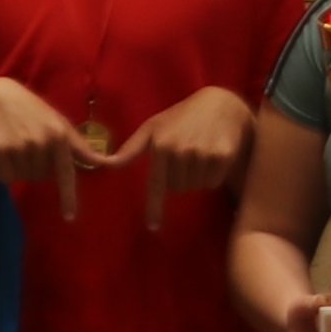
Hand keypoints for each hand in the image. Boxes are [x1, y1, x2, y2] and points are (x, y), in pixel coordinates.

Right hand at [0, 78, 91, 221]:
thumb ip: (78, 147)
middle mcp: (41, 142)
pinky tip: (2, 150)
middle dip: (36, 168)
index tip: (69, 218)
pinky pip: (6, 177)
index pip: (66, 173)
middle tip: (28, 145)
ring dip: (19, 168)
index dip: (68, 197)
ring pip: (23, 178)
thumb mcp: (58, 124)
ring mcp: (19, 146)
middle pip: (41, 177)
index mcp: (59, 136)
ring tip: (15, 145)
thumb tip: (103, 164)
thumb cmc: (33, 112)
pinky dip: (3, 170)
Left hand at [120, 87, 253, 230]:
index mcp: (161, 145)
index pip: (157, 184)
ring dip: (195, 177)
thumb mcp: (153, 128)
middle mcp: (182, 150)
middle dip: (179, 179)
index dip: (155, 207)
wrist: (220, 104)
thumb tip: (107, 165)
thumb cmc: (180, 118)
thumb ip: (131, 149)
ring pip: (195, 186)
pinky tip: (212, 155)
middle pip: (177, 188)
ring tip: (199, 154)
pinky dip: (211, 175)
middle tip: (185, 157)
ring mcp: (204, 153)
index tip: (153, 227)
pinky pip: (212, 182)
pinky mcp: (223, 156)